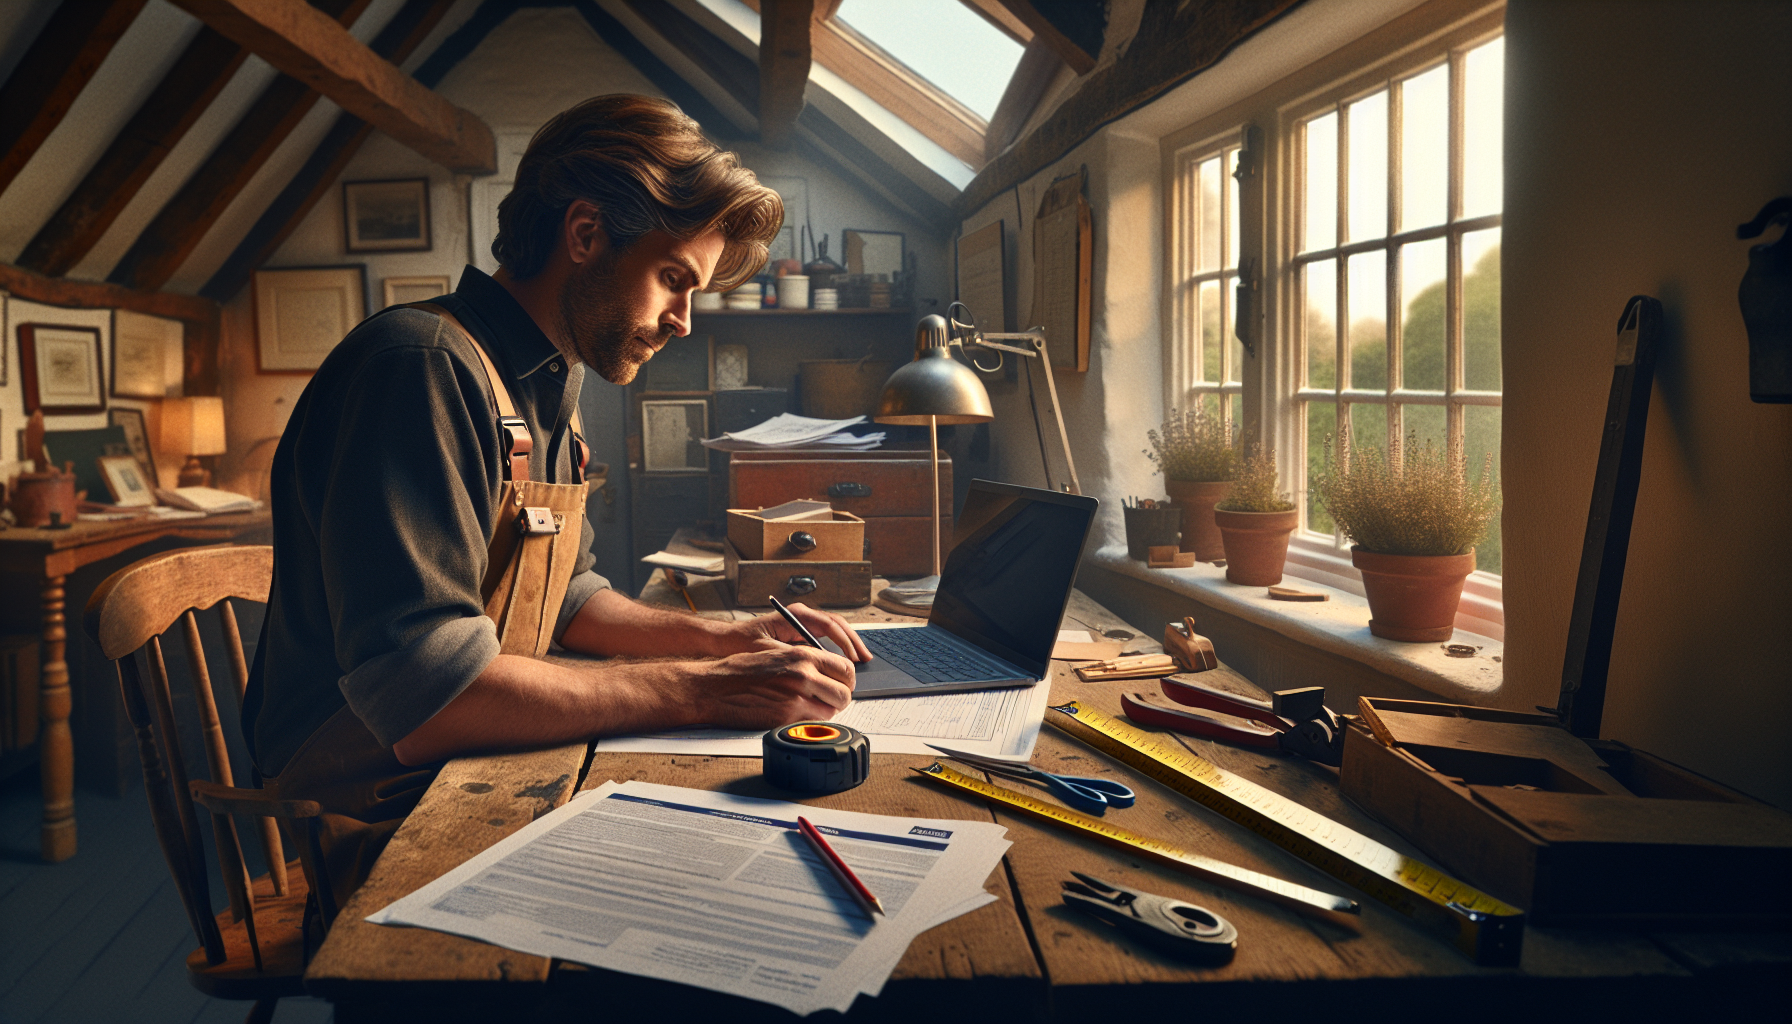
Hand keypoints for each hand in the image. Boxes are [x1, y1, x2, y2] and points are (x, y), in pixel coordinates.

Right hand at [682, 644, 856, 727]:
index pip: (845, 668)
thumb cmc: (739, 671)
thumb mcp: (776, 655)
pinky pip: (812, 724)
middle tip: (830, 700)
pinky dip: (809, 723)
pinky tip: (794, 715)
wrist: (712, 687)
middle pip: (844, 693)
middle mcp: (803, 674)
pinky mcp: (786, 718)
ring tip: (809, 708)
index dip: (846, 679)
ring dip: (825, 712)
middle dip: (840, 698)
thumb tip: (826, 675)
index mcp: (802, 655)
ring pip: (831, 711)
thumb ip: (804, 663)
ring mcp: (796, 698)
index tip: (841, 684)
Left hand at [738, 603, 872, 661]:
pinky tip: (844, 660)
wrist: (728, 640)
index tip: (853, 658)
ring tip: (861, 659)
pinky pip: (826, 637)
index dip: (845, 642)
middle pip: (837, 624)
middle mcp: (802, 615)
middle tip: (866, 658)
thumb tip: (816, 664)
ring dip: (848, 643)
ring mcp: (802, 622)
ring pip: (834, 629)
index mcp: (795, 615)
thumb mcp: (769, 652)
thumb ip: (792, 656)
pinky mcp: (801, 631)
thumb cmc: (744, 643)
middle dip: (853, 641)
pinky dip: (837, 647)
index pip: (829, 624)